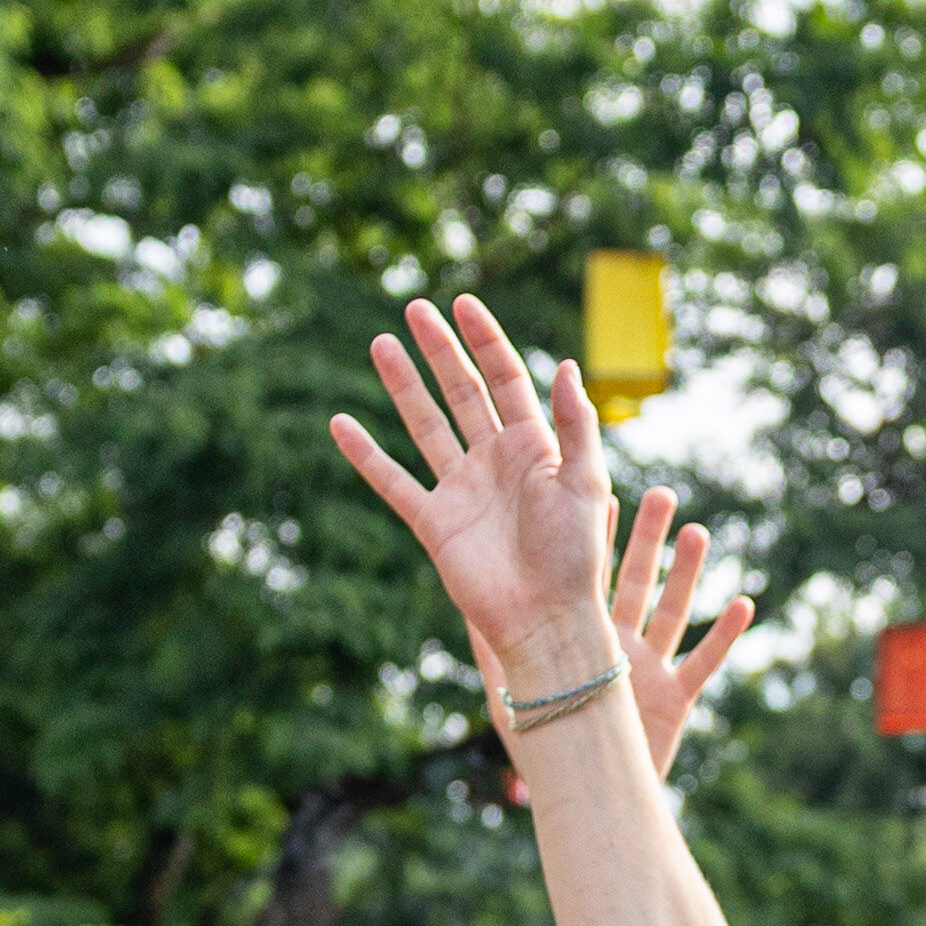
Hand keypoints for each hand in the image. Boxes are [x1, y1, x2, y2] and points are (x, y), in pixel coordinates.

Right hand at [334, 295, 624, 698]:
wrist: (546, 621)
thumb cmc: (575, 558)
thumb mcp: (585, 482)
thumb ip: (576, 425)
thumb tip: (564, 364)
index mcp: (534, 447)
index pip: (505, 379)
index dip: (485, 340)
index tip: (463, 304)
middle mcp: (494, 461)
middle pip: (462, 392)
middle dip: (440, 350)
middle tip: (415, 309)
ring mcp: (461, 490)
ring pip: (425, 425)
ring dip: (403, 386)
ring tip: (380, 344)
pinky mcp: (434, 524)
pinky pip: (393, 481)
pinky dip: (366, 455)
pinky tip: (341, 424)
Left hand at [467, 479, 756, 777]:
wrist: (586, 795)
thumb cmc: (547, 748)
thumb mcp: (511, 695)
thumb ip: (495, 651)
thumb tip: (467, 609)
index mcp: (584, 637)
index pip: (592, 577)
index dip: (601, 539)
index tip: (605, 497)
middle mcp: (621, 645)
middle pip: (639, 582)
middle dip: (650, 540)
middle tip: (661, 495)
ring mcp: (651, 669)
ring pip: (674, 612)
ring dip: (687, 574)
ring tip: (698, 532)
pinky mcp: (676, 699)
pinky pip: (705, 662)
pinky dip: (724, 635)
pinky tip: (743, 603)